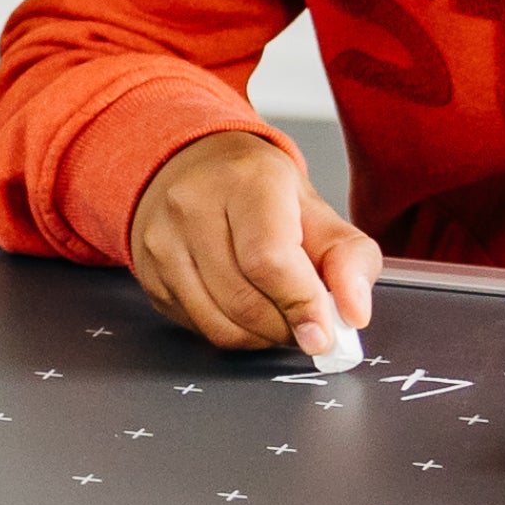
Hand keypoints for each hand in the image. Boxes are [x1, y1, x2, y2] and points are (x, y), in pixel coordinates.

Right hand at [126, 130, 382, 356]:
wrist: (186, 167)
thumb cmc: (256, 190)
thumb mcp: (315, 209)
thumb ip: (349, 259)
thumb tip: (354, 313)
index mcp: (246, 182)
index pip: (269, 259)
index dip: (301, 304)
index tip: (325, 334)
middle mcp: (193, 207)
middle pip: (244, 300)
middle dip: (287, 328)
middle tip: (310, 327)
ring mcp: (162, 243)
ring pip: (219, 323)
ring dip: (261, 338)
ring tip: (281, 320)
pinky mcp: (149, 276)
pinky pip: (198, 326)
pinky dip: (233, 333)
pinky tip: (246, 312)